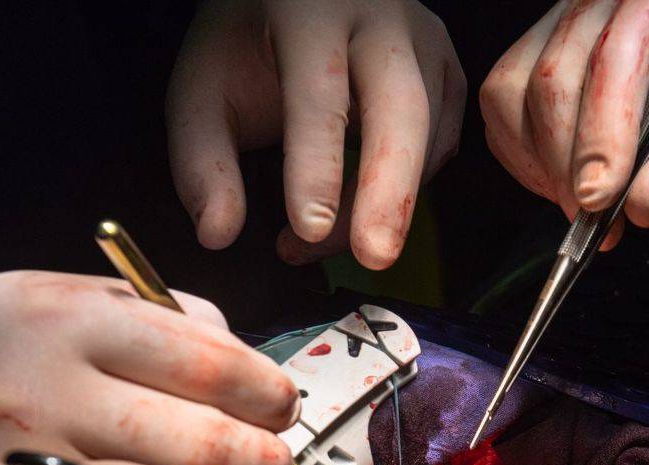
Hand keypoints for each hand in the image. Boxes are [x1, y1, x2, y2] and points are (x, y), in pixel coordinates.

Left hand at [166, 0, 464, 268]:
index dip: (316, 165)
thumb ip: (201, 164)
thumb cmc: (247, 45)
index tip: (309, 229)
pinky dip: (404, 191)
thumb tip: (217, 234)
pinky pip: (440, 145)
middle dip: (389, 191)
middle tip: (373, 257)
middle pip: (401, 108)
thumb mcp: (201, 91)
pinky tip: (359, 209)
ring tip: (321, 243)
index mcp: (309, 9)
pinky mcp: (447, 73)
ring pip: (426, 136)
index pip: (319, 93)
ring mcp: (425, 41)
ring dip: (382, 206)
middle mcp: (381, 16)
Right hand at [480, 1, 648, 236]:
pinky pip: (500, 111)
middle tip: (596, 219)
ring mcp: (555, 24)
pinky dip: (526, 161)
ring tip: (585, 204)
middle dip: (569, 164)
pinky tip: (565, 182)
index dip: (602, 131)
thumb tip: (643, 205)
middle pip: (553, 79)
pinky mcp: (526, 56)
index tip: (599, 198)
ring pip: (513, 94)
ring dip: (543, 166)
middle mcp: (597, 1)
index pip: (616, 57)